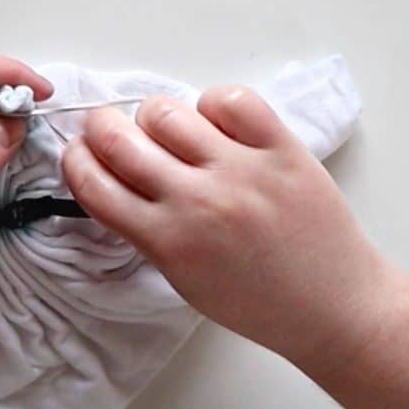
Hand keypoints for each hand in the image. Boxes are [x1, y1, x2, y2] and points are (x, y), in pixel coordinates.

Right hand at [62, 86, 394, 370]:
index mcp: (166, 241)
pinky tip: (217, 126)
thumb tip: (116, 179)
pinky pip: (231, 100)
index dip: (76, 160)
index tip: (80, 155)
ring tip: (171, 133)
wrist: (332, 309)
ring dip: (155, 117)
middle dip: (101, 128)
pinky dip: (214, 105)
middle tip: (110, 131)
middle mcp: (197, 201)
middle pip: (118, 138)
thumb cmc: (256, 303)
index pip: (93, 182)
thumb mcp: (182, 280)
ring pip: (167, 112)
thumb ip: (145, 232)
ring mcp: (241, 170)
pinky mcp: (281, 150)